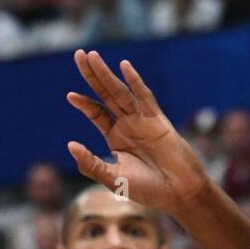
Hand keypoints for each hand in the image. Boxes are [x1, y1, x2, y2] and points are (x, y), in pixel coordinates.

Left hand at [66, 49, 208, 209]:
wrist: (179, 194)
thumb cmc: (148, 190)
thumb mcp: (113, 179)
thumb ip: (90, 164)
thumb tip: (70, 144)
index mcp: (116, 138)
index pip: (97, 113)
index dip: (84, 103)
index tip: (70, 95)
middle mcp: (128, 125)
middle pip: (106, 95)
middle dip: (92, 75)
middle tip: (79, 54)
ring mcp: (143, 120)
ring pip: (121, 92)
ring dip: (106, 75)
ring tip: (92, 56)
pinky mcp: (158, 120)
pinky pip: (145, 98)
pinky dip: (135, 82)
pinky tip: (124, 67)